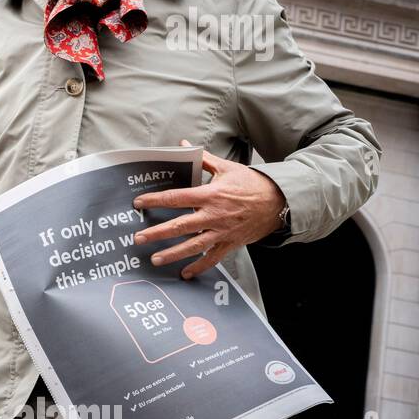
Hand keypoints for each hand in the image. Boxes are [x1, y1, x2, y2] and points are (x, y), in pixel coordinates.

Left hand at [131, 140, 285, 279]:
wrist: (279, 201)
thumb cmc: (251, 183)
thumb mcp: (226, 168)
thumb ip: (202, 159)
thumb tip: (182, 145)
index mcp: (210, 195)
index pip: (176, 198)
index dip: (155, 200)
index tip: (138, 203)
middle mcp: (213, 215)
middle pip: (180, 226)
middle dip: (157, 233)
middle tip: (138, 238)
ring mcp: (221, 231)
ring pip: (193, 246)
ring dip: (173, 254)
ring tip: (155, 259)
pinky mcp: (230, 243)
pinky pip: (212, 258)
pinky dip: (199, 267)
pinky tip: (185, 274)